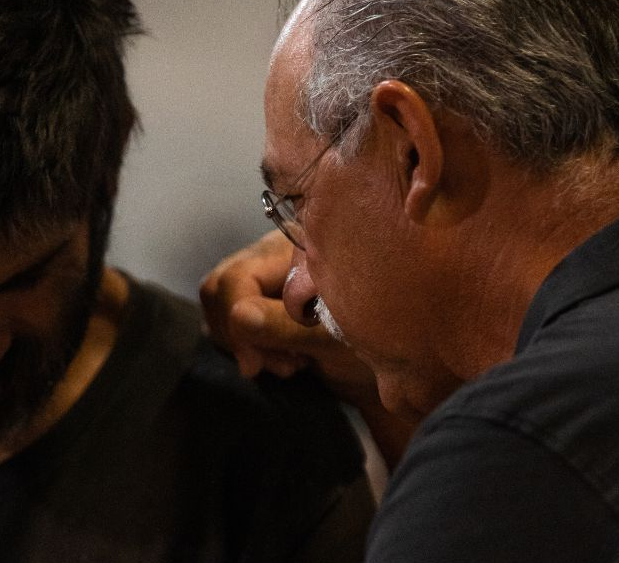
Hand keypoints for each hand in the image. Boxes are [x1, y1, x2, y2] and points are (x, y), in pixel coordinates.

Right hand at [200, 230, 374, 401]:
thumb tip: (238, 315)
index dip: (236, 319)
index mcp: (299, 247)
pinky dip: (248, 347)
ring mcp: (270, 281)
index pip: (239, 276)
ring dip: (243, 343)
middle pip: (221, 286)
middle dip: (237, 333)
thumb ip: (284, 324)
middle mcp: (278, 257)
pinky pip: (231, 321)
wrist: (398, 372)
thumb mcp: (334, 335)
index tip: (253, 362)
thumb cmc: (379, 345)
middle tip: (270, 363)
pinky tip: (283, 362)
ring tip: (287, 364)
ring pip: (220, 305)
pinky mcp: (267, 305)